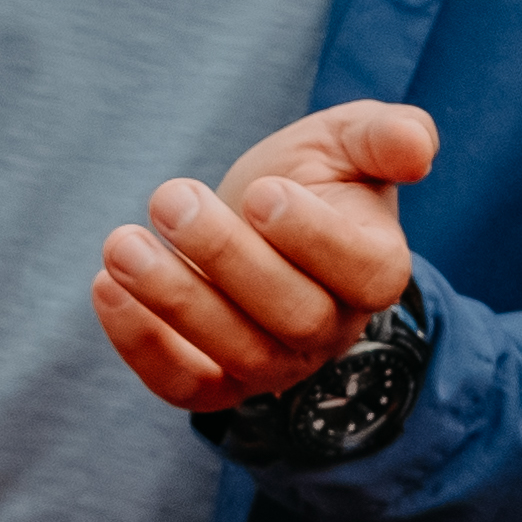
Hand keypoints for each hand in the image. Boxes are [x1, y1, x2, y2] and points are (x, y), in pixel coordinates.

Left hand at [94, 101, 434, 411]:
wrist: (257, 219)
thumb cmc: (313, 179)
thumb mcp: (347, 142)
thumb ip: (385, 136)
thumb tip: (415, 147)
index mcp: (375, 267)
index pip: (364, 272)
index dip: (314, 238)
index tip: (260, 193)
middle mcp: (331, 327)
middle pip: (293, 315)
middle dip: (225, 257)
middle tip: (168, 198)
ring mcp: (276, 362)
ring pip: (235, 352)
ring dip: (172, 298)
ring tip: (121, 243)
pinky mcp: (218, 382)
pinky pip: (185, 385)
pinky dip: (141, 345)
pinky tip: (106, 287)